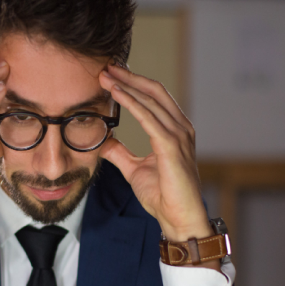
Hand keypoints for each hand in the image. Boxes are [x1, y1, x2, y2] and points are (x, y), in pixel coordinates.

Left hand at [99, 65, 216, 267]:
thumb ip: (120, 153)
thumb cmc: (163, 195)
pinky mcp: (172, 146)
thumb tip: (104, 141)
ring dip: (127, 85)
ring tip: (106, 76)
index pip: (153, 97)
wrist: (177, 218)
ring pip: (151, 100)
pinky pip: (149, 118)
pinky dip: (132, 103)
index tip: (111, 75)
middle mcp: (180, 128)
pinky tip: (117, 94)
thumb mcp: (134, 169)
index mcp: (174, 130)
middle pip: (154, 91)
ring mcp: (179, 135)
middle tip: (106, 67)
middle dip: (129, 76)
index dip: (133, 83)